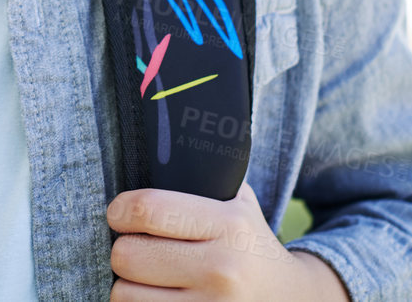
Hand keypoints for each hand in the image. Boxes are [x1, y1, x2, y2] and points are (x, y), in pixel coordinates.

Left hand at [105, 180, 346, 300]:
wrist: (294, 301)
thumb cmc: (250, 246)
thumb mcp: (239, 204)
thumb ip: (203, 174)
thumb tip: (158, 126)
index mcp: (229, 225)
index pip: (148, 210)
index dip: (120, 210)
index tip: (118, 213)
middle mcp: (221, 269)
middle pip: (126, 255)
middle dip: (123, 250)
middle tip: (136, 248)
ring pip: (124, 294)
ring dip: (128, 287)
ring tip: (149, 279)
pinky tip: (158, 297)